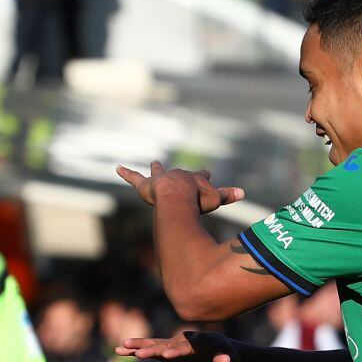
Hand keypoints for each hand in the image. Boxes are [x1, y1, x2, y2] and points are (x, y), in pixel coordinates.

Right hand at [115, 331, 237, 361]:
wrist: (223, 351)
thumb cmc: (230, 358)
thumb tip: (222, 361)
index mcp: (202, 341)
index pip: (188, 346)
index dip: (177, 351)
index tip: (166, 356)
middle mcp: (186, 339)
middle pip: (168, 344)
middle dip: (154, 349)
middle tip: (139, 355)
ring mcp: (175, 343)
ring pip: (156, 344)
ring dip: (139, 346)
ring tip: (121, 347)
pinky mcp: (168, 349)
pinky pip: (151, 348)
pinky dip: (137, 349)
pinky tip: (120, 350)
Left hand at [116, 161, 244, 213]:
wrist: (176, 195)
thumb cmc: (196, 200)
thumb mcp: (214, 199)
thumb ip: (227, 196)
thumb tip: (244, 192)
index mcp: (193, 179)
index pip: (201, 177)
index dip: (205, 177)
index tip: (208, 172)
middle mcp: (177, 176)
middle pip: (180, 173)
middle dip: (181, 173)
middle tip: (182, 170)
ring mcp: (161, 180)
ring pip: (158, 172)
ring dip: (157, 168)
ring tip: (154, 162)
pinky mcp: (146, 186)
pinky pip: (134, 178)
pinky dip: (126, 173)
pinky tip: (116, 167)